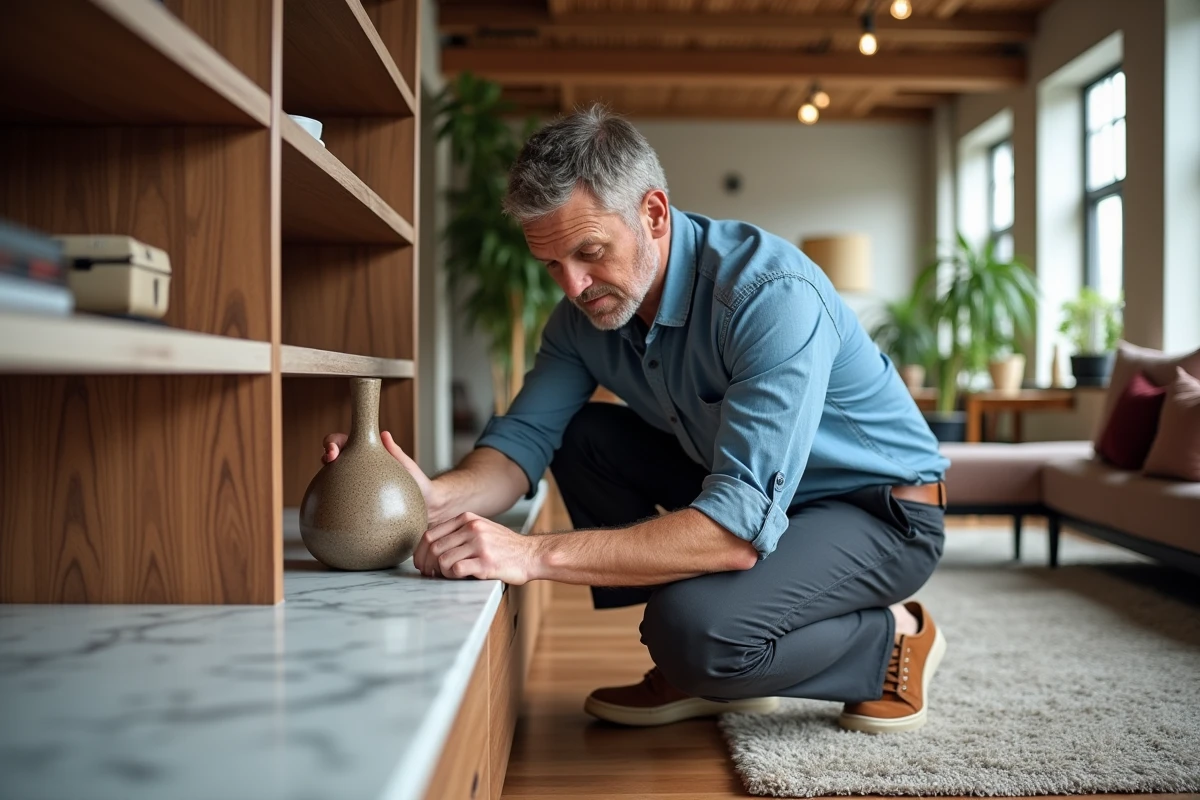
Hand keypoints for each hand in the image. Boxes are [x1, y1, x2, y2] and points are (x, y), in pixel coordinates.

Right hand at [321, 430, 437, 514]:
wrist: (427, 508)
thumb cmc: (418, 485)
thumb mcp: (406, 468)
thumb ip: (395, 452)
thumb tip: (384, 434)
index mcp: (368, 457)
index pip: (345, 444)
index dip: (334, 442)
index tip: (334, 448)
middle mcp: (358, 470)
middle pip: (334, 458)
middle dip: (327, 453)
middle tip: (330, 458)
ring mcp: (355, 489)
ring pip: (333, 479)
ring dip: (326, 476)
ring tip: (327, 475)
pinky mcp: (356, 507)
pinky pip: (341, 504)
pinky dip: (332, 501)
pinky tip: (331, 507)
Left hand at [412, 512, 541, 584]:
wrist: (531, 554)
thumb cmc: (503, 546)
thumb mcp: (480, 529)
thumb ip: (458, 532)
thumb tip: (430, 546)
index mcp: (467, 519)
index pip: (430, 534)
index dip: (419, 552)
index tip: (420, 563)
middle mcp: (472, 528)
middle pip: (433, 548)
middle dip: (427, 565)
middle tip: (429, 574)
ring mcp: (480, 544)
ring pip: (443, 559)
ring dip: (441, 572)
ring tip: (447, 575)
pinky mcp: (486, 562)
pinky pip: (456, 570)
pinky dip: (452, 576)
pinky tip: (460, 576)